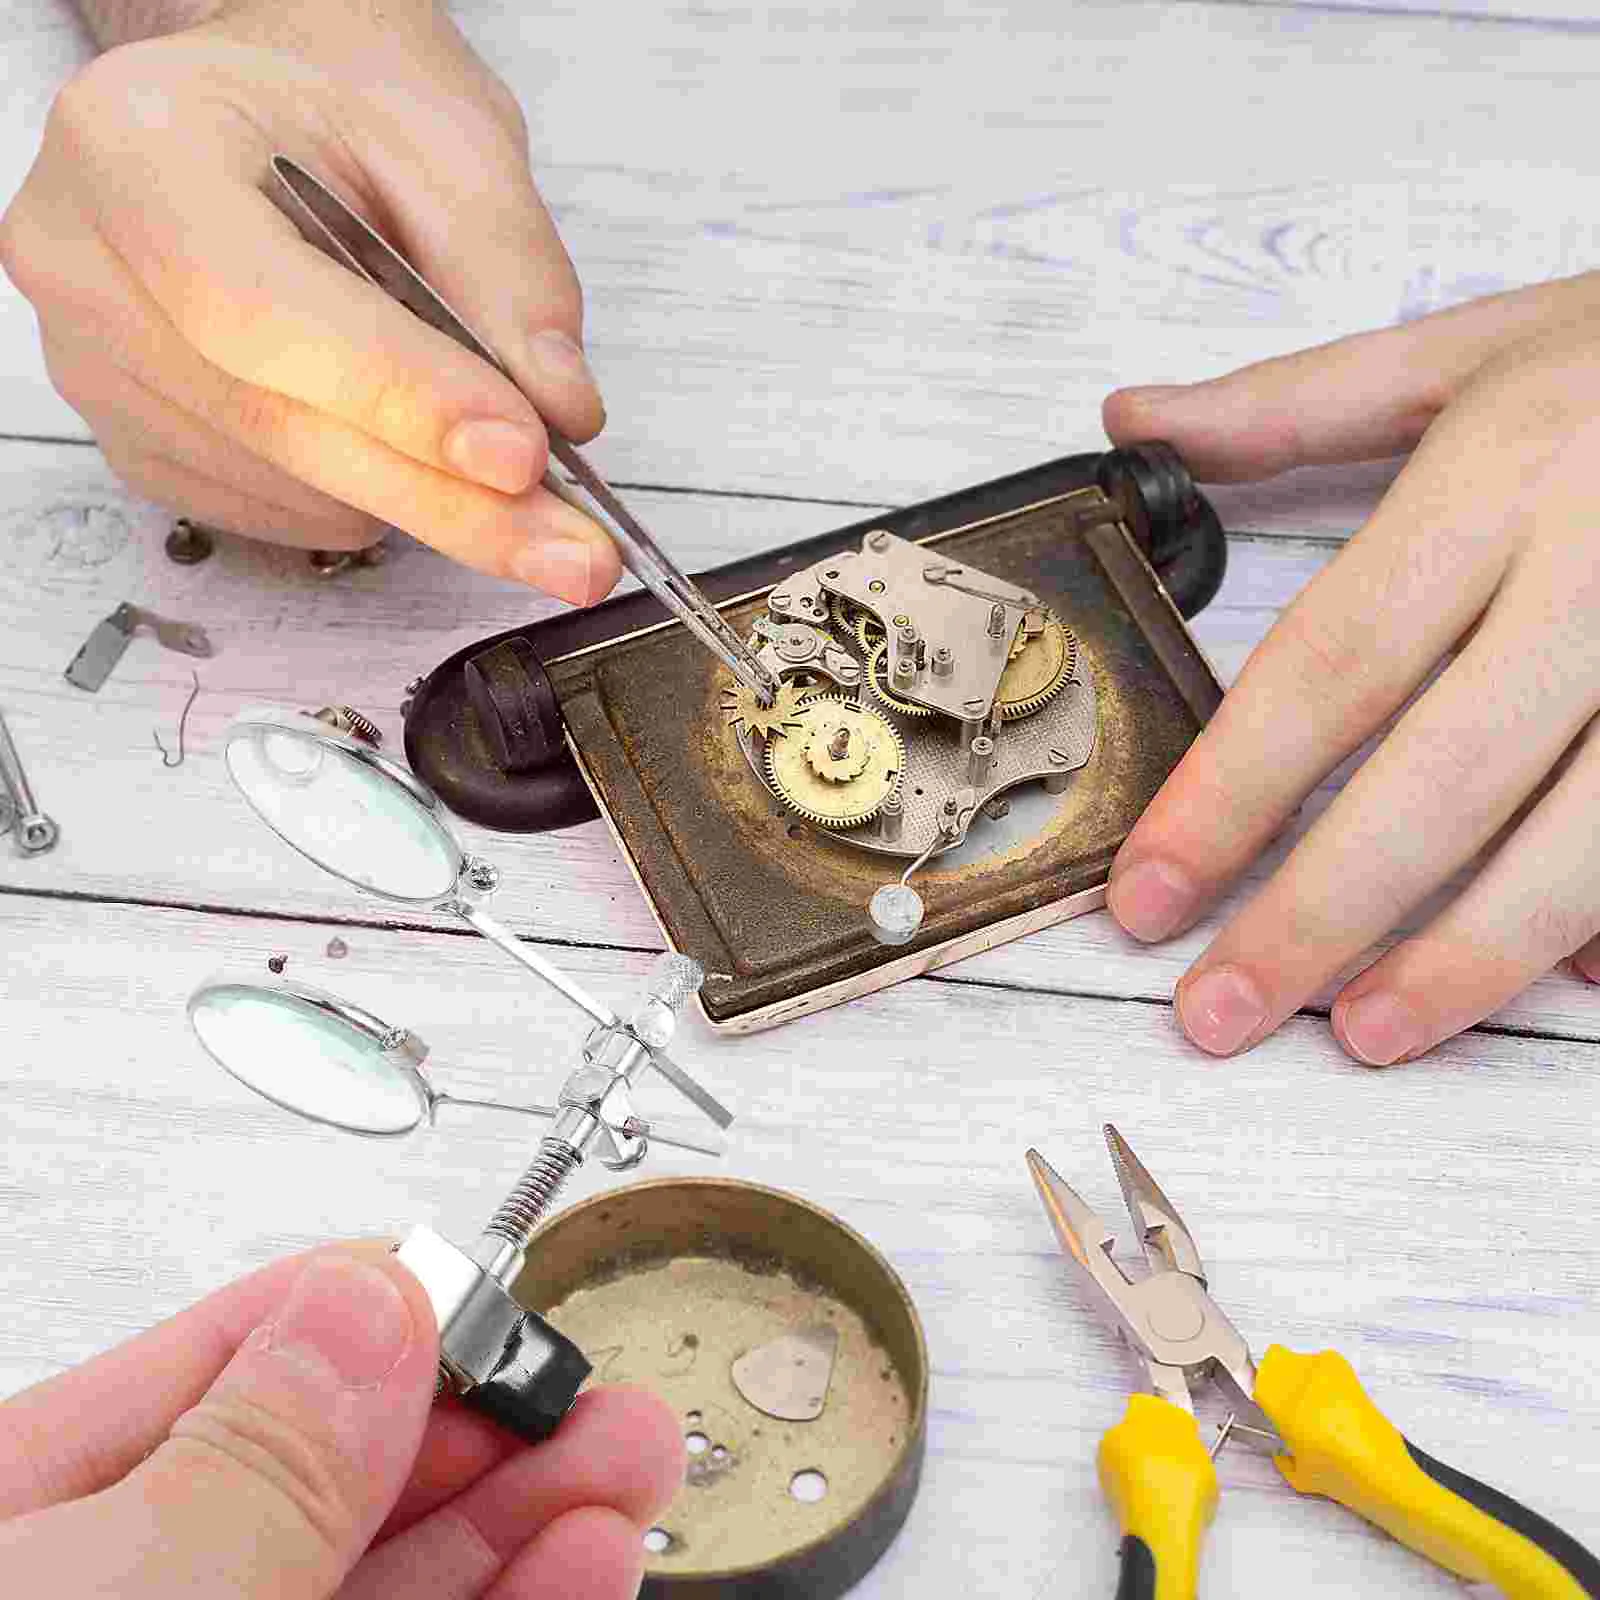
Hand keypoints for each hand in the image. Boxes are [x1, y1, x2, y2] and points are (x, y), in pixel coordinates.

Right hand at [0, 0, 620, 603]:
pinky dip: (368, 496)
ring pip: (293, 488)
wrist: (269, 112)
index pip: (258, 306)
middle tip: (577, 552)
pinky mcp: (136, 442)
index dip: (396, 394)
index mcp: (138, 147)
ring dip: (420, 492)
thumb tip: (559, 410)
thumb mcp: (452, 140)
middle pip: (278, 425)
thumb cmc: (342, 102)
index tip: (522, 456)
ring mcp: (94, 366)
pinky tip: (392, 429)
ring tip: (484, 431)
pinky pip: (280, 515)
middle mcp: (82, 262)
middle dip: (450, 498)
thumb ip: (511, 272)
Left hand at [0, 1244, 680, 1598]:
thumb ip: (249, 1458)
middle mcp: (125, 1576)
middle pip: (341, 1466)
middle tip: (601, 1396)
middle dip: (493, 1424)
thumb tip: (371, 1297)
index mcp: (31, 1504)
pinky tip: (579, 1561)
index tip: (507, 1313)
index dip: (392, 1321)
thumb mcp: (109, 1592)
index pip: (241, 1358)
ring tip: (628, 1464)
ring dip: (530, 1514)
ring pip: (396, 1568)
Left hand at [1103, 271, 1599, 1064]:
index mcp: (1506, 473)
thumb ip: (1294, 402)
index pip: (1336, 660)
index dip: (1232, 791)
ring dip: (1469, 955)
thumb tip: (1137, 418)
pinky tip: (1559, 981)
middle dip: (1322, 912)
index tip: (1149, 891)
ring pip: (1585, 834)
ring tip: (1365, 1034)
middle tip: (1219, 1011)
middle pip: (1442, 774)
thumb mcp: (1470, 349)